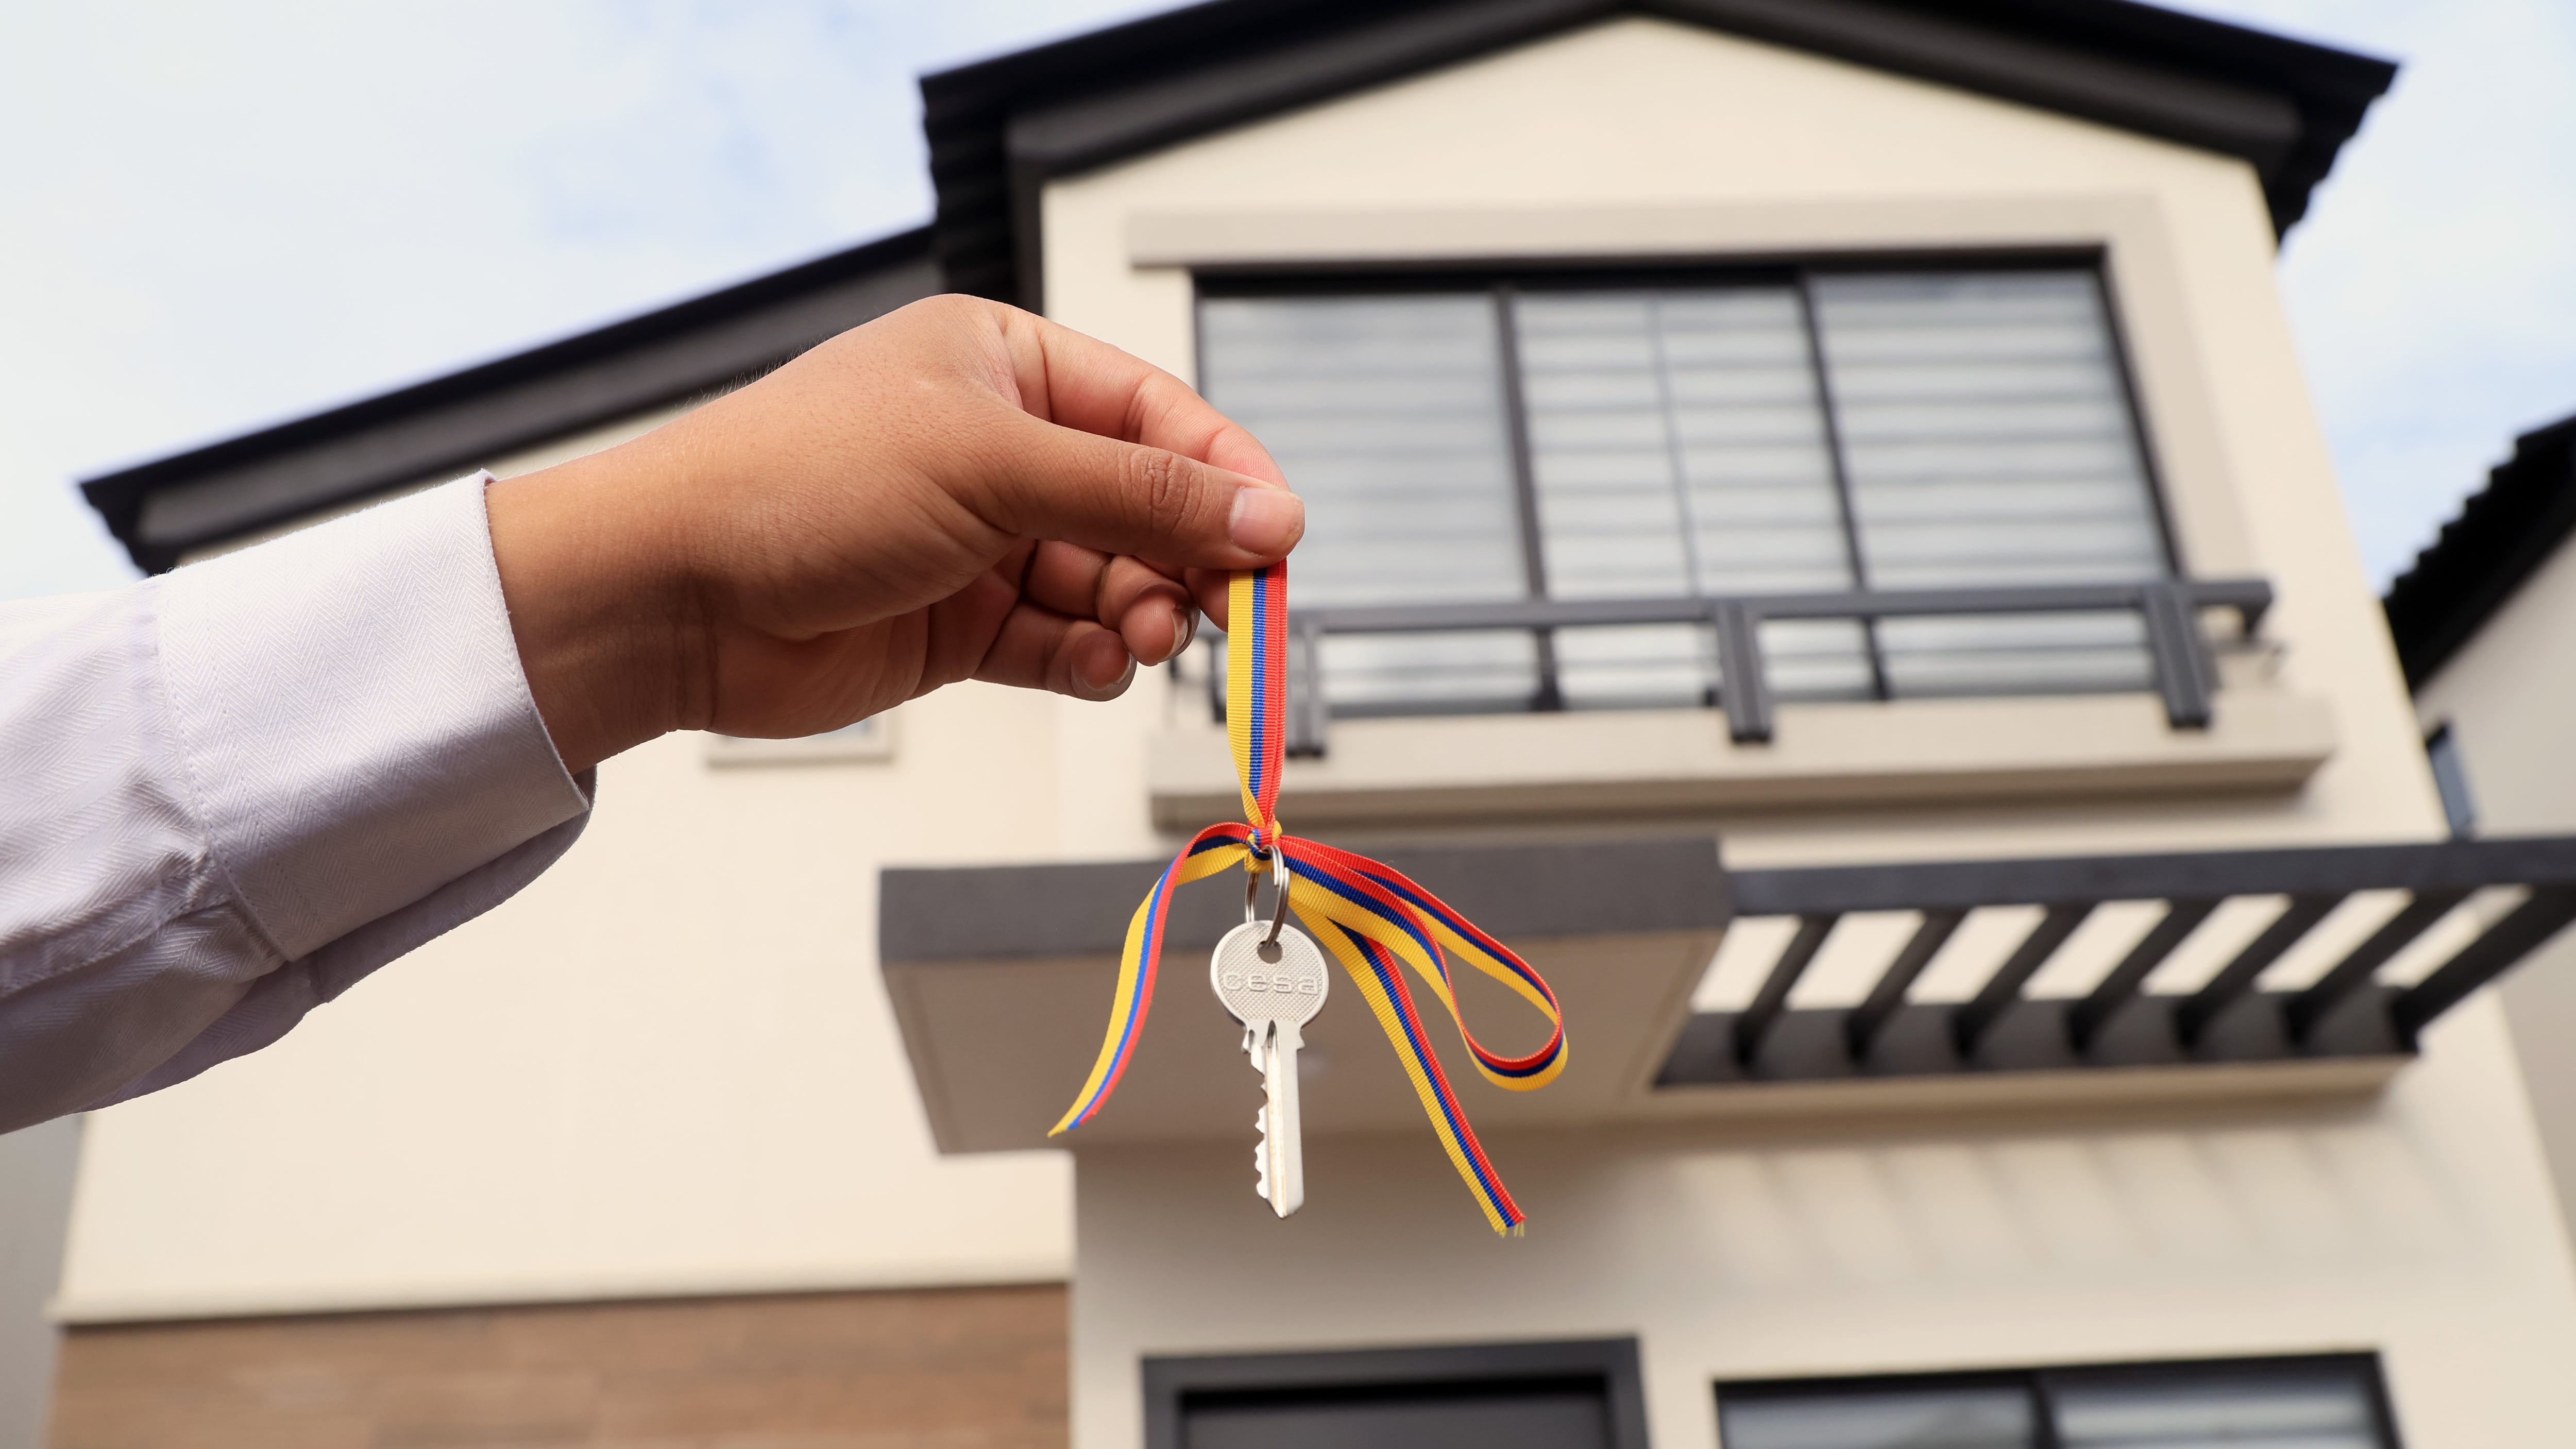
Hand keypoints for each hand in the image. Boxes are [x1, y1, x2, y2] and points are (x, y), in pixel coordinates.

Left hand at [485, 295, 1300, 772]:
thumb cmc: (794, 483)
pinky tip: (1095, 666)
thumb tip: (1263, 512)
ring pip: (1112, 584)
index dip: (1229, 479)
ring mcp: (980, 541)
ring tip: (1142, 639)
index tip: (1279, 540)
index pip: (1158, 417)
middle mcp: (998, 449)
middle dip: (1189, 560)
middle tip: (1224, 610)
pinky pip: (1062, 643)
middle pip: (1146, 508)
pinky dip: (1090, 660)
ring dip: (1141, 617)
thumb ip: (1141, 496)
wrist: (672, 592)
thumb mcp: (992, 466)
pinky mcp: (960, 625)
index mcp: (1005, 365)